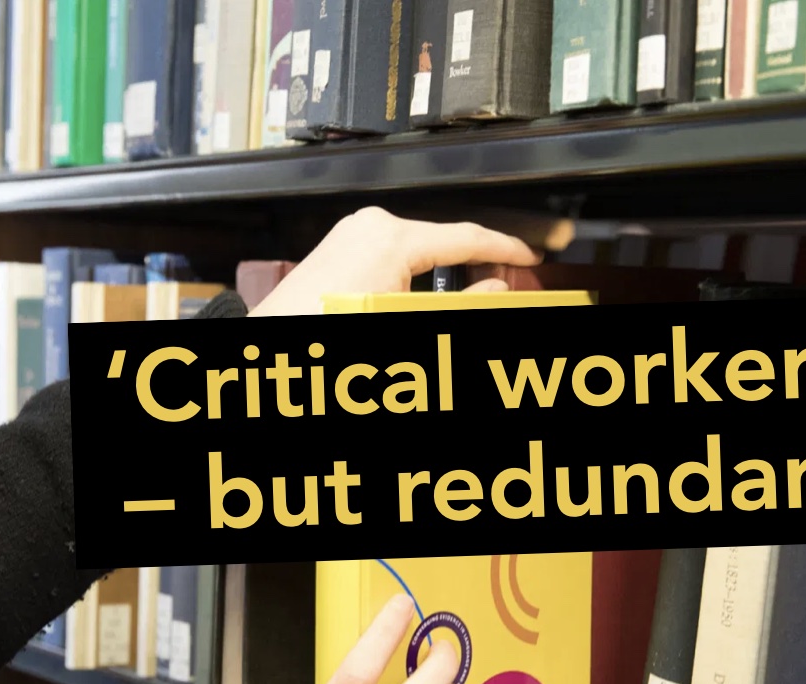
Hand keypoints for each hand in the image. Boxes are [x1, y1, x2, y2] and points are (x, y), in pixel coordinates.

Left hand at [249, 206, 542, 316]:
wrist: (277, 337)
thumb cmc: (328, 323)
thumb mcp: (408, 315)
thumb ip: (462, 302)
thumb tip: (497, 290)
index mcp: (392, 237)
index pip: (467, 237)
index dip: (505, 251)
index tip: (528, 259)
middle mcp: (371, 225)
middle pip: (444, 241)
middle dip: (476, 264)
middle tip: (504, 282)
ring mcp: (352, 232)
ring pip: (419, 248)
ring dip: (445, 271)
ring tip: (466, 291)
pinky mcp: (341, 246)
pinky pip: (393, 253)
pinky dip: (416, 272)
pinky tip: (426, 291)